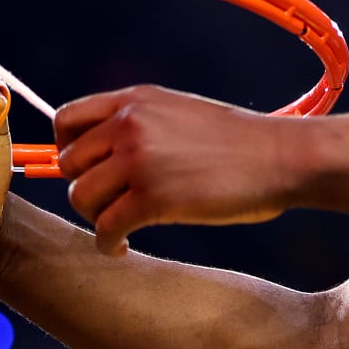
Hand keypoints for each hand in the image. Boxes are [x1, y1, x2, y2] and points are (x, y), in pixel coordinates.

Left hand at [54, 84, 294, 255]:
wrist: (281, 157)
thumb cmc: (241, 142)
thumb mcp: (181, 113)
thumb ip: (141, 125)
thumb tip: (108, 156)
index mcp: (135, 100)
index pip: (67, 120)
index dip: (69, 150)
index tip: (88, 171)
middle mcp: (129, 124)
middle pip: (69, 164)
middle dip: (87, 189)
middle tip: (111, 205)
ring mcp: (138, 160)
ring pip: (82, 197)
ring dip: (97, 218)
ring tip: (119, 229)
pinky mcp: (152, 198)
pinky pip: (105, 227)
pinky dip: (107, 244)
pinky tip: (122, 248)